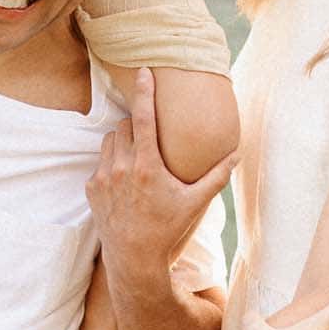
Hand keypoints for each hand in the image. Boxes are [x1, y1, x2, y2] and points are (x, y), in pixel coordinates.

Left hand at [85, 68, 235, 267]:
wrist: (134, 258)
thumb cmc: (167, 228)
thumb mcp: (194, 203)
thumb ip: (216, 176)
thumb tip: (237, 154)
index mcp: (147, 166)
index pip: (143, 118)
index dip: (144, 91)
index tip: (144, 71)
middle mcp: (121, 168)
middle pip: (125, 125)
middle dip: (137, 125)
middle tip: (151, 139)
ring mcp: (103, 178)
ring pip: (110, 139)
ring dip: (123, 141)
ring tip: (139, 158)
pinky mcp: (92, 187)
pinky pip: (101, 161)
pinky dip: (112, 162)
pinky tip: (125, 180)